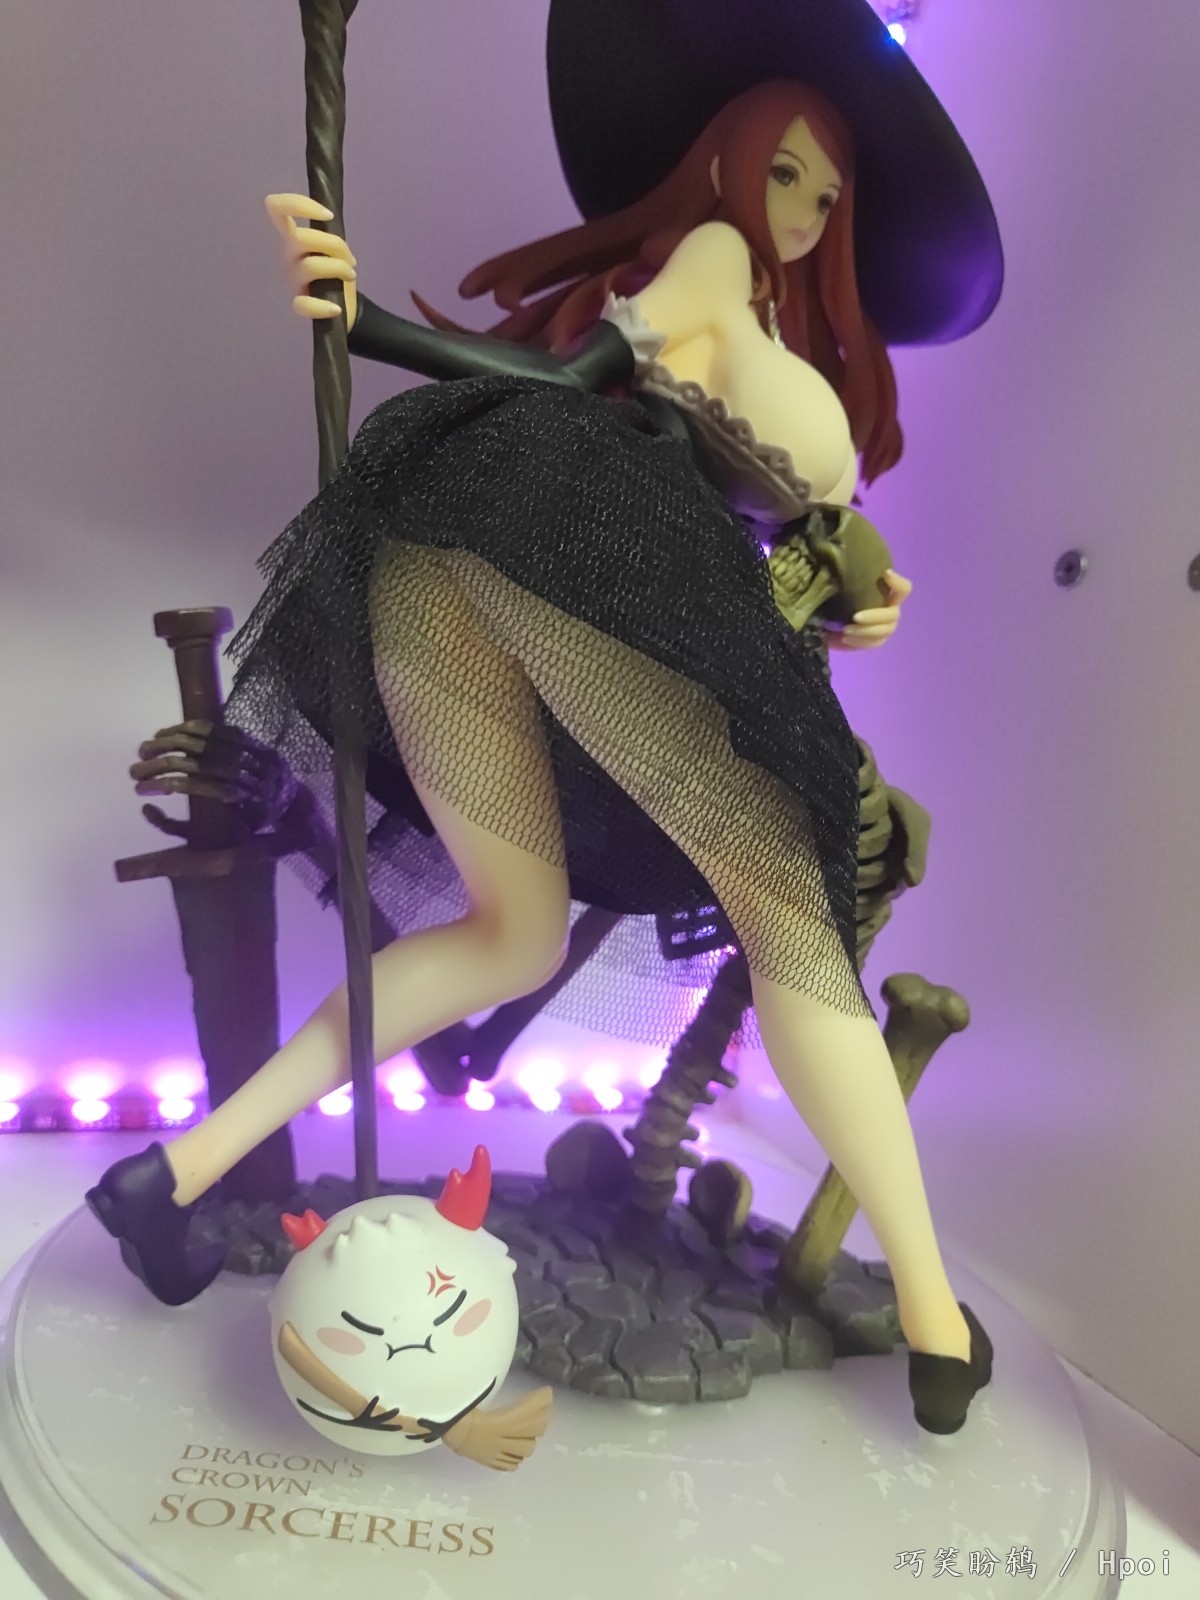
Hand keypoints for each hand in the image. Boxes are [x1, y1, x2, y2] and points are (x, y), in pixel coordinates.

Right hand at [265, 192, 357, 326]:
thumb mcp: (332, 248)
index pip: (277, 208)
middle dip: (334, 244)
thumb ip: (329, 233)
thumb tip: (332, 222)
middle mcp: (288, 257)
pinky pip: (303, 305)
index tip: (328, 215)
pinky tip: (335, 309)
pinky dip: (322, 307)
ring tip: (351, 275)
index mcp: (293, 238)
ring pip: (310, 266)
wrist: (344, 307)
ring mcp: (292, 281)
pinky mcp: (301, 306)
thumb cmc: (335, 271)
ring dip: (339, 267)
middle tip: (351, 259)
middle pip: (300, 238)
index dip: (299, 205)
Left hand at [824, 569, 911, 650]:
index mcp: (888, 594)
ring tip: (845, 630)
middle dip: (874, 616)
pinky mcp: (878, 641)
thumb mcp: (842, 589)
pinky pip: (874, 643)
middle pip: (892, 614)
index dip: (898, 583)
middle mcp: (891, 611)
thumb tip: (842, 570)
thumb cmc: (840, 600)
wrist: (832, 621)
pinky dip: (859, 641)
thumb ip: (849, 580)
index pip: (903, 589)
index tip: (885, 573)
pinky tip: (844, 638)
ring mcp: (887, 627)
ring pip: (884, 631)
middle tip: (855, 617)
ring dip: (865, 631)